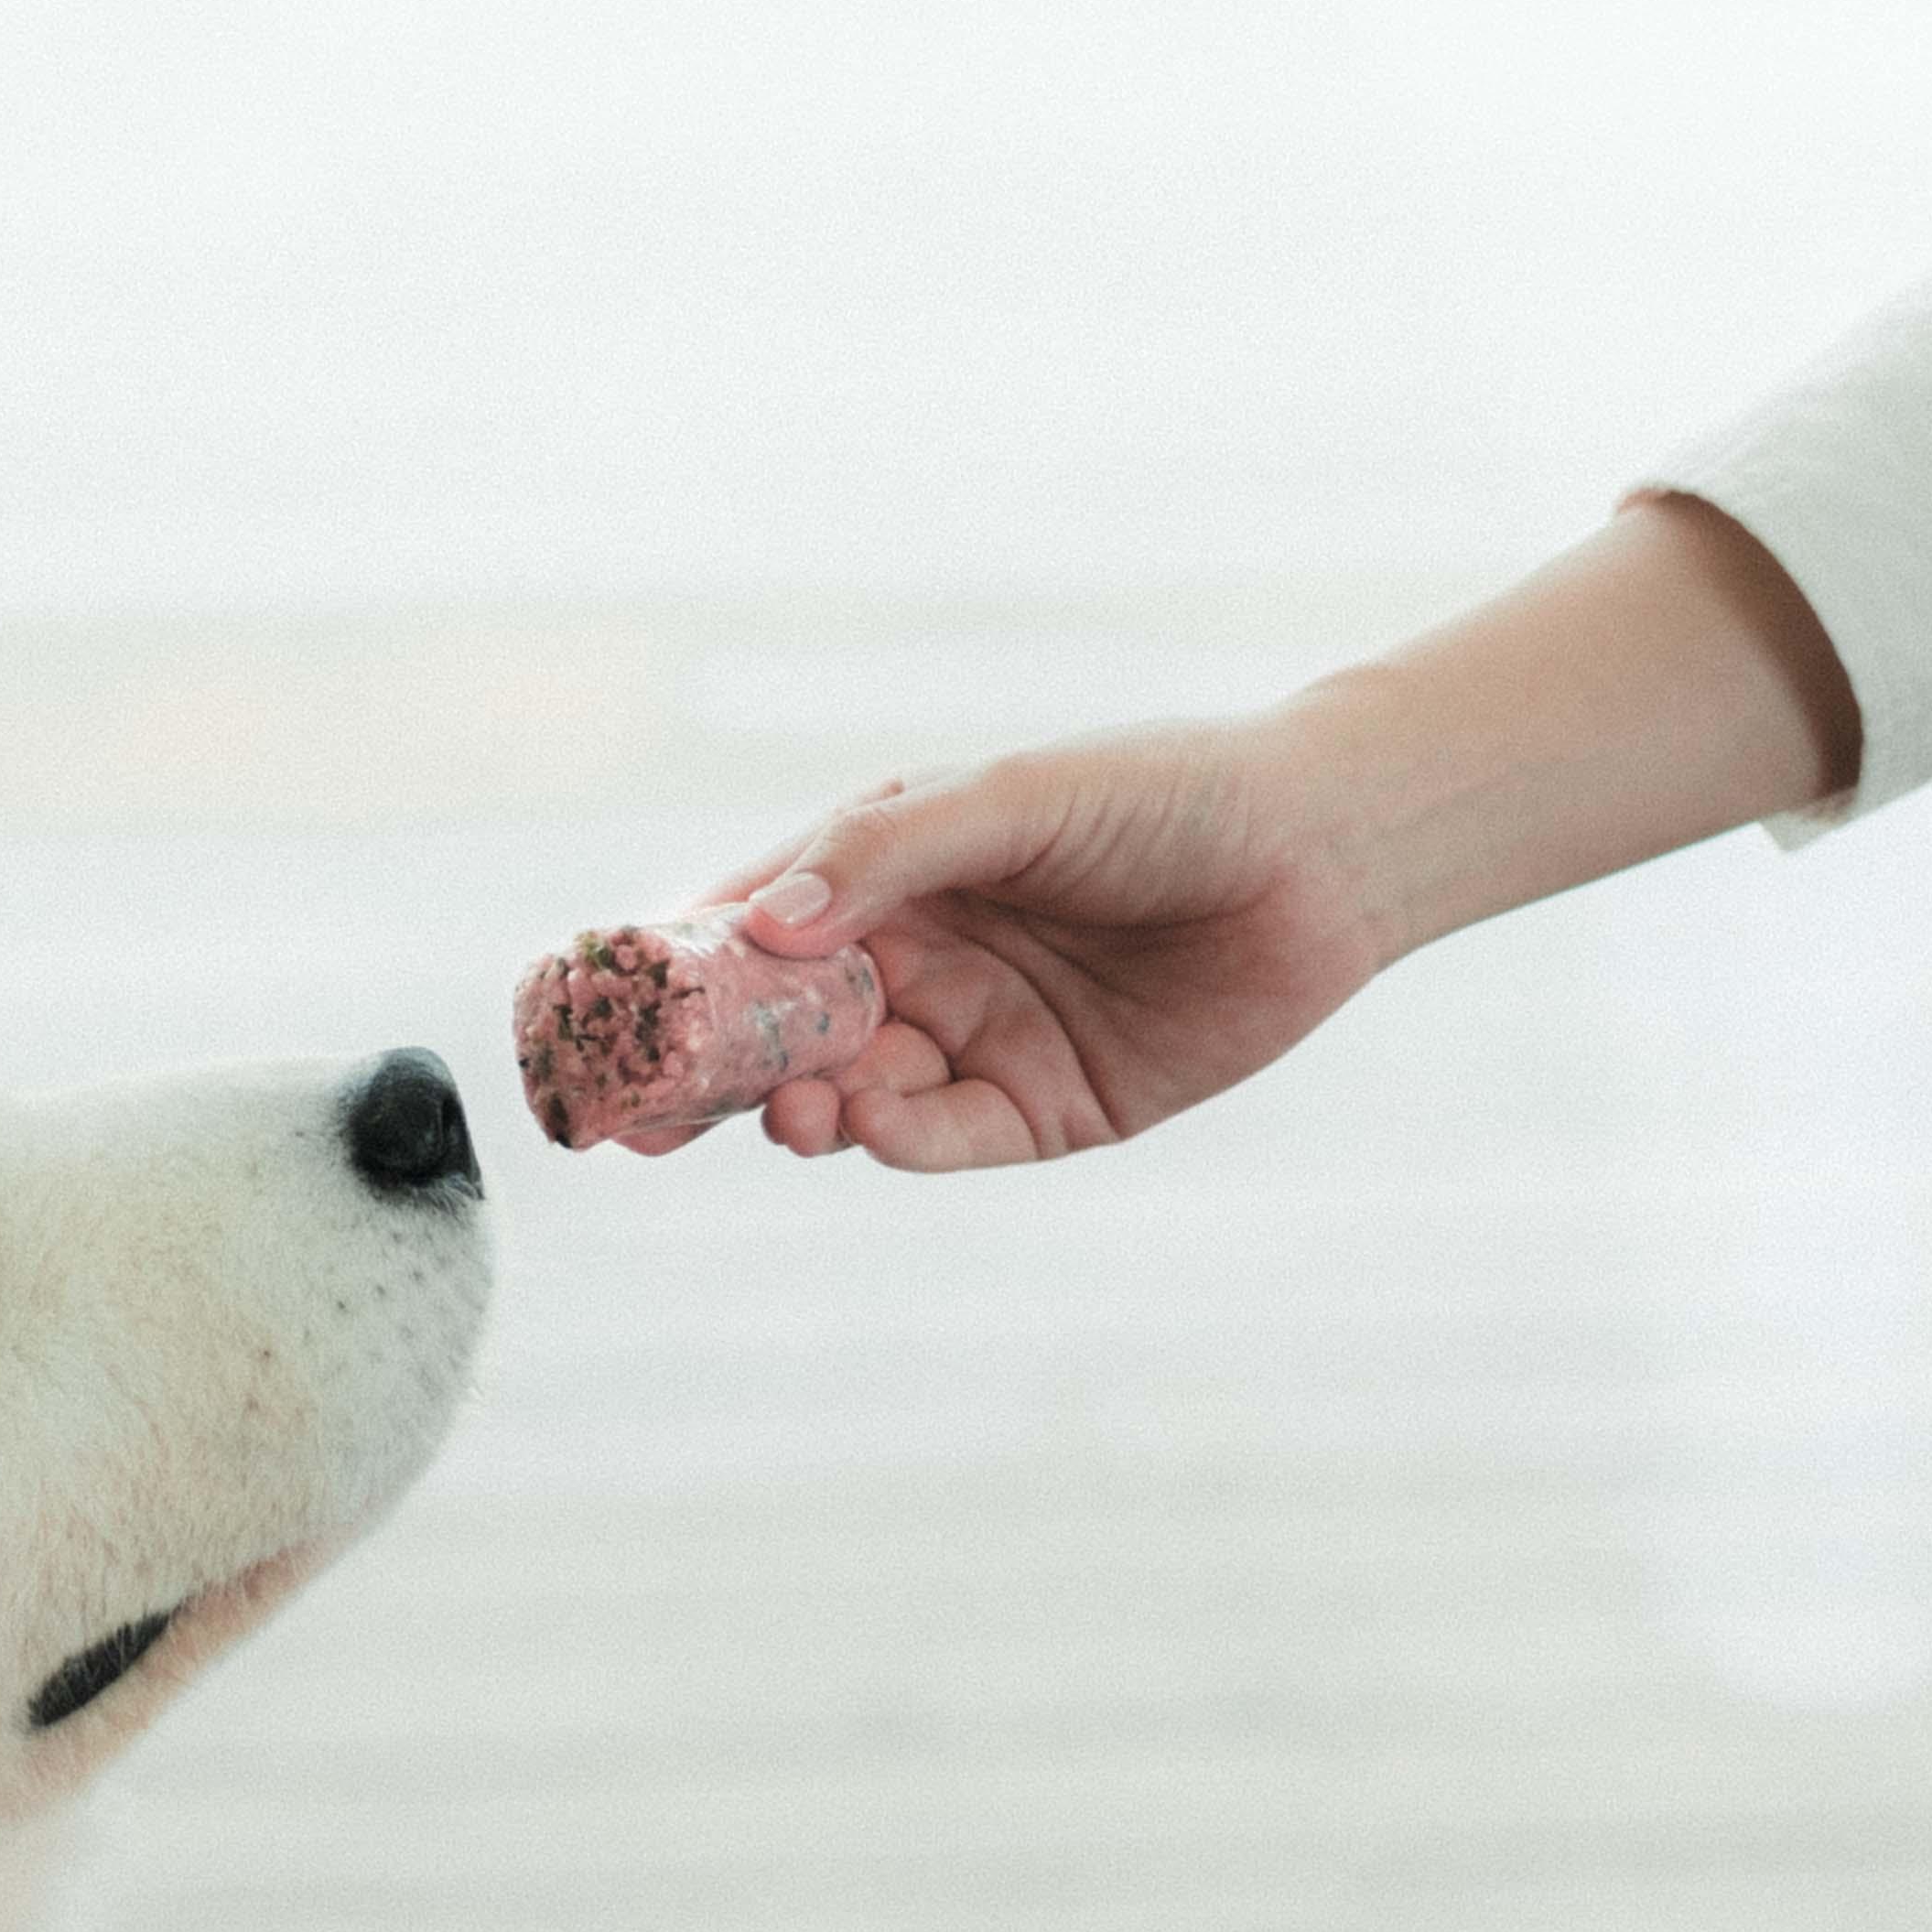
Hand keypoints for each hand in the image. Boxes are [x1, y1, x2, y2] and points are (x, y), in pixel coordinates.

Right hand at [670, 722, 1384, 1169]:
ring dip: (806, 1109)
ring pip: (851, 1092)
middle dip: (712, 1079)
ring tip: (795, 1111)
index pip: (750, 930)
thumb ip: (887, 852)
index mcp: (886, 876)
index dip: (674, 975)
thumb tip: (765, 922)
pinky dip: (896, 1138)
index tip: (604, 1017)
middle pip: (781, 1032)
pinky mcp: (1041, 1111)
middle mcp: (915, 964)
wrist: (1328, 853)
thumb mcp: (1015, 798)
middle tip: (639, 1127)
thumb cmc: (1164, 792)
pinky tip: (867, 1123)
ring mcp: (972, 1041)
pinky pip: (945, 1136)